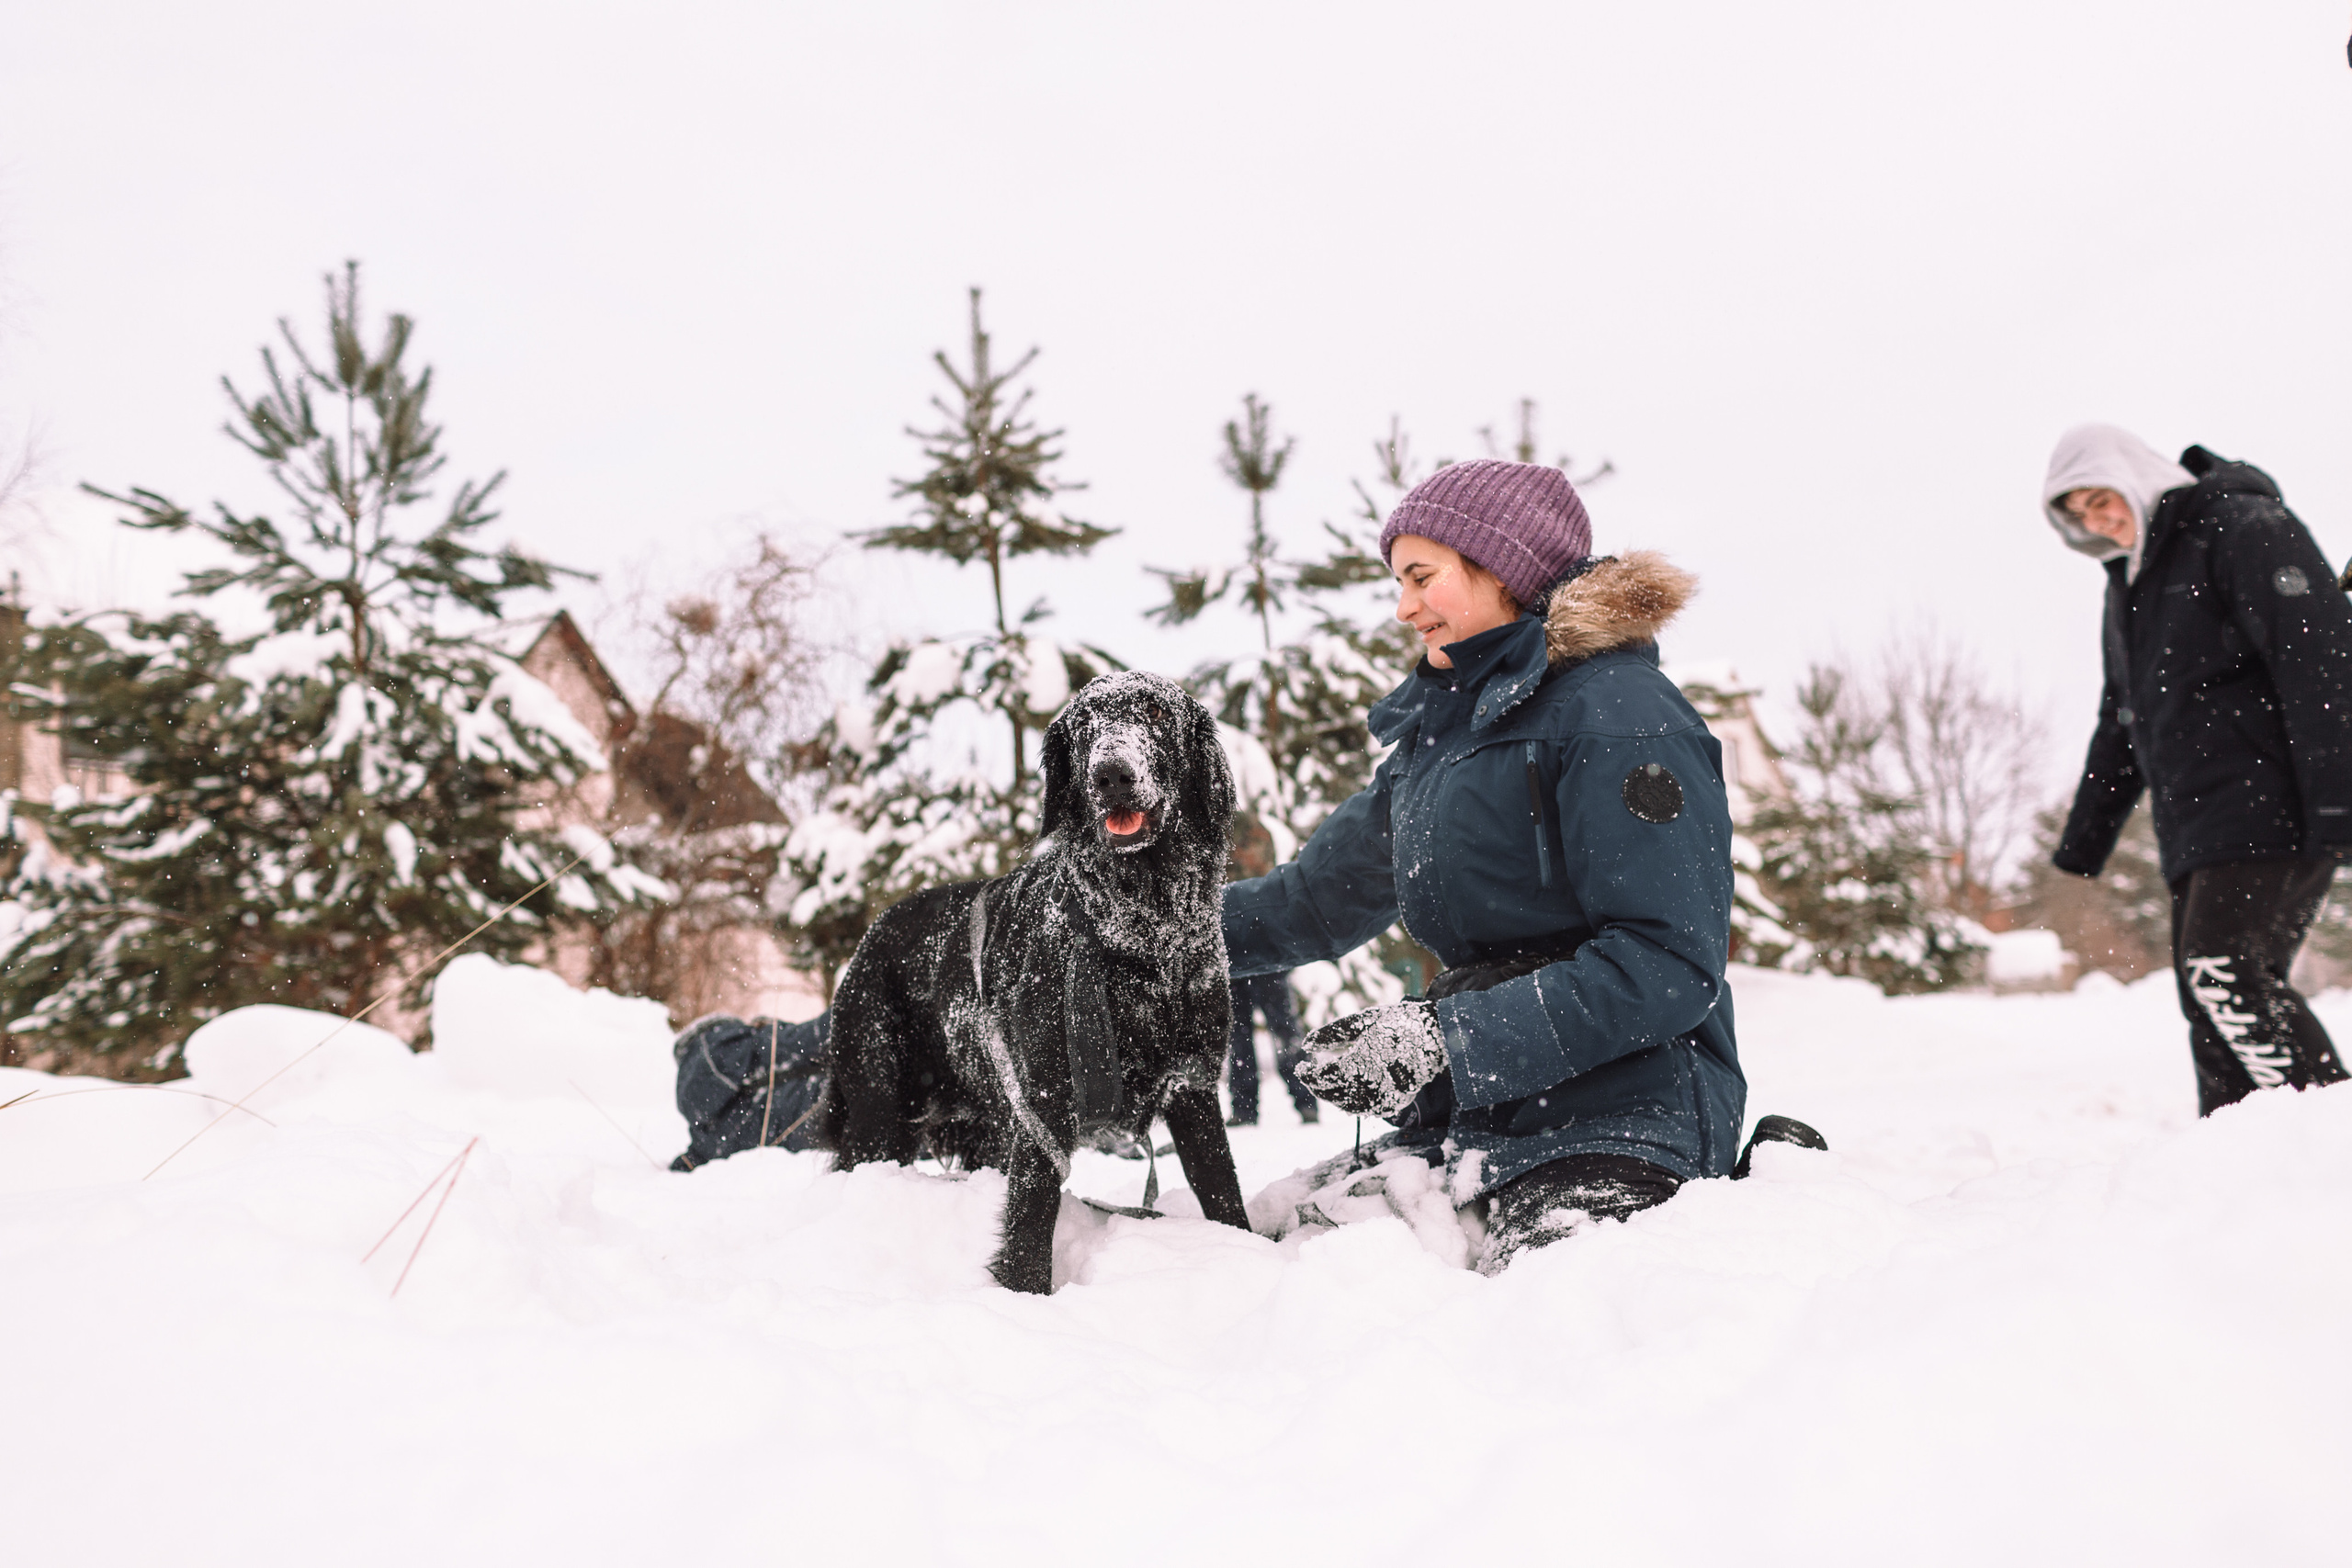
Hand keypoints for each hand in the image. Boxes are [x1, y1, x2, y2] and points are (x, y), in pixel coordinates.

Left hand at [1296, 1000, 1446, 1116]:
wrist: (1436, 1035)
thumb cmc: (1396, 1024)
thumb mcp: (1362, 1022)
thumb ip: (1332, 1034)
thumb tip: (1306, 1045)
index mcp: (1361, 1063)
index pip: (1325, 1077)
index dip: (1309, 1075)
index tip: (1300, 1068)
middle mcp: (1372, 1085)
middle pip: (1334, 1094)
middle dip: (1318, 1086)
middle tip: (1309, 1076)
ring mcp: (1385, 1097)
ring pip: (1348, 1106)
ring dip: (1332, 1097)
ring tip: (1324, 1084)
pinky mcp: (1395, 1103)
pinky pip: (1365, 1109)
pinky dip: (1350, 1104)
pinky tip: (1345, 1092)